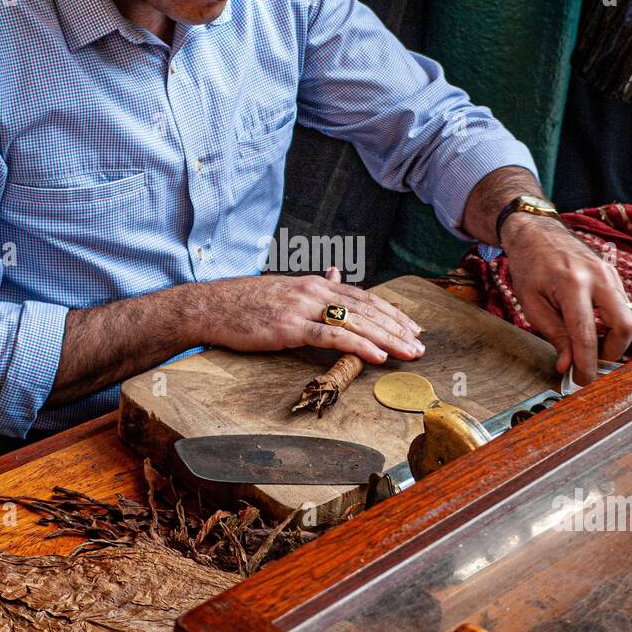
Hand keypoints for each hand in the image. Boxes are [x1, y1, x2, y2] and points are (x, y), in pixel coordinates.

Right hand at [194, 266, 424, 363]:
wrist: (210, 306)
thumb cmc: (245, 303)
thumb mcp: (285, 289)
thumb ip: (313, 288)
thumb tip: (335, 275)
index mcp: (315, 284)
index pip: (364, 297)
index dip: (392, 313)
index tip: (413, 328)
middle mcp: (314, 291)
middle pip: (367, 309)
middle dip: (398, 328)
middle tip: (421, 346)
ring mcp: (302, 308)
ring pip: (356, 322)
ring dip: (388, 339)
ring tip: (409, 353)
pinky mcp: (289, 327)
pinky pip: (331, 338)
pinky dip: (359, 346)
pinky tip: (378, 356)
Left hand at [500, 215, 631, 383]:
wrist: (537, 233)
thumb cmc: (530, 267)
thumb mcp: (531, 304)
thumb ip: (553, 335)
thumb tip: (568, 366)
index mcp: (572, 284)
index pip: (586, 335)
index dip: (586, 365)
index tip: (582, 381)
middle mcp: (598, 277)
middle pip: (624, 327)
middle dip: (611, 352)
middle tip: (590, 361)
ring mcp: (610, 274)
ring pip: (628, 318)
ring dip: (612, 339)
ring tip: (587, 345)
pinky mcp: (614, 275)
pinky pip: (622, 306)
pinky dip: (611, 323)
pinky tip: (591, 327)